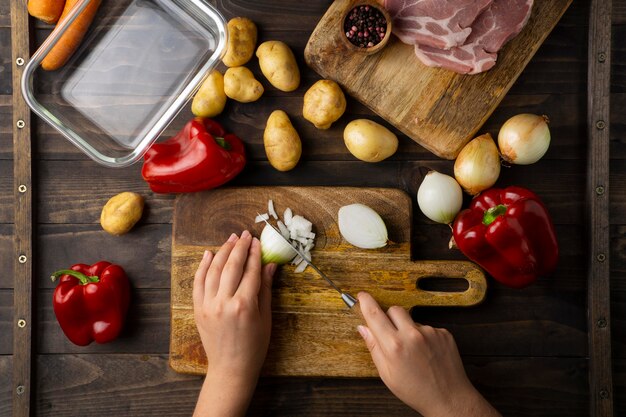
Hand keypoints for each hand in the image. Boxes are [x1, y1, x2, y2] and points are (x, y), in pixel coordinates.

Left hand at [193, 231, 275, 416]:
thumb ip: (265, 289)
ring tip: (230, 239)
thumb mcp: (265, 318)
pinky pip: (198, 282)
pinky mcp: (198, 309)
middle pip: (231, 266)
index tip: (256, 241)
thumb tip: (269, 265)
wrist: (231, 368)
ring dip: (222, 252)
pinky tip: (208, 254)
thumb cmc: (254, 346)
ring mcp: (208, 305)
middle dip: (239, 247)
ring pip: (213, 270)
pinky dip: (202, 266)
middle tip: (244, 235)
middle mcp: (224, 302)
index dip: (254, 254)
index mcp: (244, 305)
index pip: (250, 271)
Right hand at [357, 292, 499, 416]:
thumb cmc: (415, 390)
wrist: (448, 398)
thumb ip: (374, 347)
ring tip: (414, 352)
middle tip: (392, 334)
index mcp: (394, 346)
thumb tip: (363, 327)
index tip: (362, 296)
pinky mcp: (444, 333)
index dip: (366, 302)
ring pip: (412, 320)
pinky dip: (424, 337)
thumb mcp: (387, 374)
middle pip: (395, 310)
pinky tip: (427, 353)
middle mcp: (412, 335)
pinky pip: (427, 327)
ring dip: (408, 329)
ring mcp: (430, 332)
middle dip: (390, 317)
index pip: (374, 315)